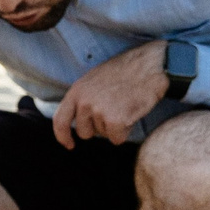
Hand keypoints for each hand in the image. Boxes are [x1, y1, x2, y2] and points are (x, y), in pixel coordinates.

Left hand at [52, 40, 170, 147]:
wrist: (149, 65)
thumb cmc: (125, 71)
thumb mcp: (94, 79)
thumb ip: (83, 98)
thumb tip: (79, 118)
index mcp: (77, 91)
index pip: (60, 120)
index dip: (62, 136)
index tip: (69, 144)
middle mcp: (85, 102)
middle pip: (85, 132)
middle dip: (98, 128)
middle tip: (114, 111)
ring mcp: (99, 112)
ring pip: (103, 135)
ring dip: (115, 127)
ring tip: (124, 106)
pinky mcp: (115, 121)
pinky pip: (117, 139)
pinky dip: (126, 131)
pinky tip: (131, 113)